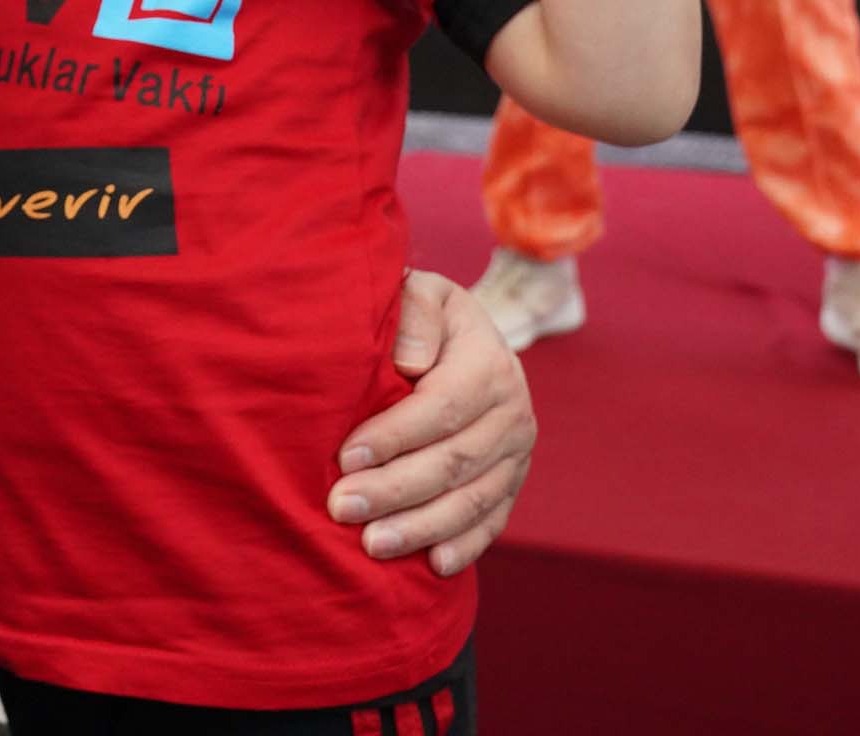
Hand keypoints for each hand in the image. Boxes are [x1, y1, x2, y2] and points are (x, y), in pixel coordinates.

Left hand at [327, 271, 536, 577]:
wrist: (466, 337)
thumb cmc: (423, 317)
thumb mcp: (420, 293)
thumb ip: (414, 317)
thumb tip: (410, 364)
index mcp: (489, 364)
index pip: (441, 408)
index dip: (394, 435)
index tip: (346, 456)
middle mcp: (513, 411)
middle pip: (453, 461)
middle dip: (394, 489)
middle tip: (341, 509)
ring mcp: (518, 452)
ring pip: (472, 499)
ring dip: (422, 526)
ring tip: (372, 545)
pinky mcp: (513, 481)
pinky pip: (492, 519)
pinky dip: (464, 544)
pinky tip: (433, 566)